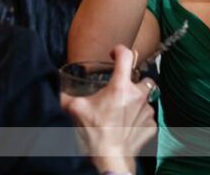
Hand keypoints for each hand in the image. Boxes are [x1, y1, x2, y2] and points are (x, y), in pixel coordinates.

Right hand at [61, 45, 156, 169]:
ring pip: (147, 98)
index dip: (119, 50)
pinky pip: (148, 116)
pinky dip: (140, 117)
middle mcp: (137, 95)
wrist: (110, 158)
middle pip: (143, 77)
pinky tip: (129, 123)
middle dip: (135, 81)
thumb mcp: (76, 110)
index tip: (114, 54)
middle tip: (122, 88)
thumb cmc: (95, 134)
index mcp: (120, 87)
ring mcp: (147, 111)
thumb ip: (66, 96)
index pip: (126, 55)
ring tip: (124, 109)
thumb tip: (58, 90)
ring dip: (137, 101)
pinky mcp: (151, 125)